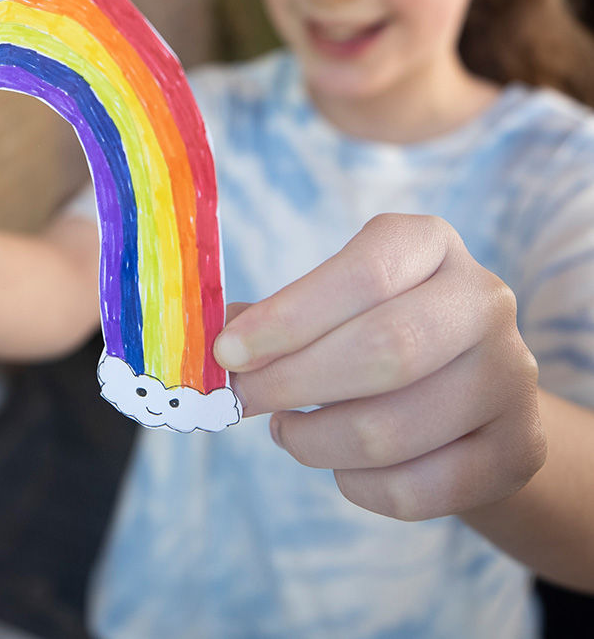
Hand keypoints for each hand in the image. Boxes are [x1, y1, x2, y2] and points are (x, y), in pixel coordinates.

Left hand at [214, 214, 545, 520]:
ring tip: (290, 431)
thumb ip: (276, 319)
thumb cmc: (379, 332)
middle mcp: (483, 300)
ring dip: (316, 441)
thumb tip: (217, 341)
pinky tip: (340, 465)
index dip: (288, 317)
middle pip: (385, 349)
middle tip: (245, 399)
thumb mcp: (335, 305)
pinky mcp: (517, 449)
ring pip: (392, 429)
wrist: (471, 397)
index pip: (364, 275)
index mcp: (430, 246)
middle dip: (293, 382)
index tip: (228, 352)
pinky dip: (356, 485)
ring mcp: (510, 376)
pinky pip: (415, 488)